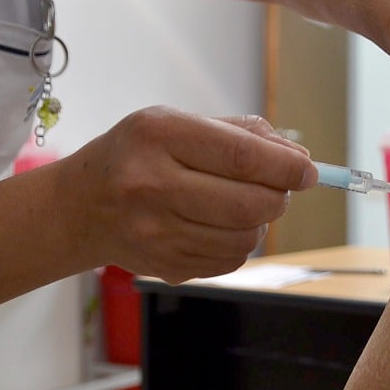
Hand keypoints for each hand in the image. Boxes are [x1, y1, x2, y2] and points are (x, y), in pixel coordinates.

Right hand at [59, 107, 312, 282]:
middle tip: (280, 188)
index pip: (241, 156)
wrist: (81, 207)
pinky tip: (220, 225)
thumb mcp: (176, 123)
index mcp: (158, 136)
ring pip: (245, 237)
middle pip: (249, 203)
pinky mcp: (165, 266)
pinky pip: (230, 260)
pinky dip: (240, 242)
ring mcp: (156, 233)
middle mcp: (152, 185)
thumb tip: (298, 158)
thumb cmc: (137, 156)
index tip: (308, 171)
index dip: (285, 167)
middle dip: (280, 197)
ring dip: (261, 221)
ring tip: (242, 204)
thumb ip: (240, 135)